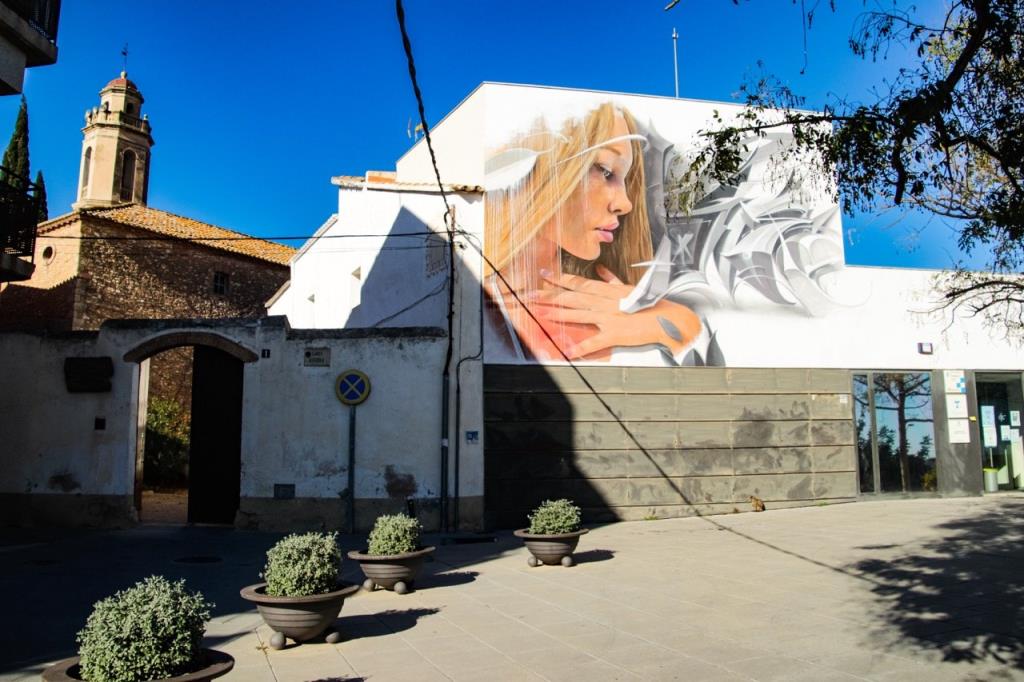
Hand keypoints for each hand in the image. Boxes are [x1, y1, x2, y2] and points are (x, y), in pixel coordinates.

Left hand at [534, 266, 701, 359]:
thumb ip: (612, 280)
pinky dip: (583, 347)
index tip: (542, 273)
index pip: (578, 282)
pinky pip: (596, 341)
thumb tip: (601, 270)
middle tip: (531, 294)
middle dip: (550, 295)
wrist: (666, 317)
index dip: (559, 278)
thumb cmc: (648, 303)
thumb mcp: (629, 288)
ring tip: (541, 314)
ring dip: (558, 314)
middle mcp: (604, 301)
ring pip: (578, 314)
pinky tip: (570, 351)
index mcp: (606, 290)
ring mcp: (609, 316)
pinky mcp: (615, 333)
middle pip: (572, 297)